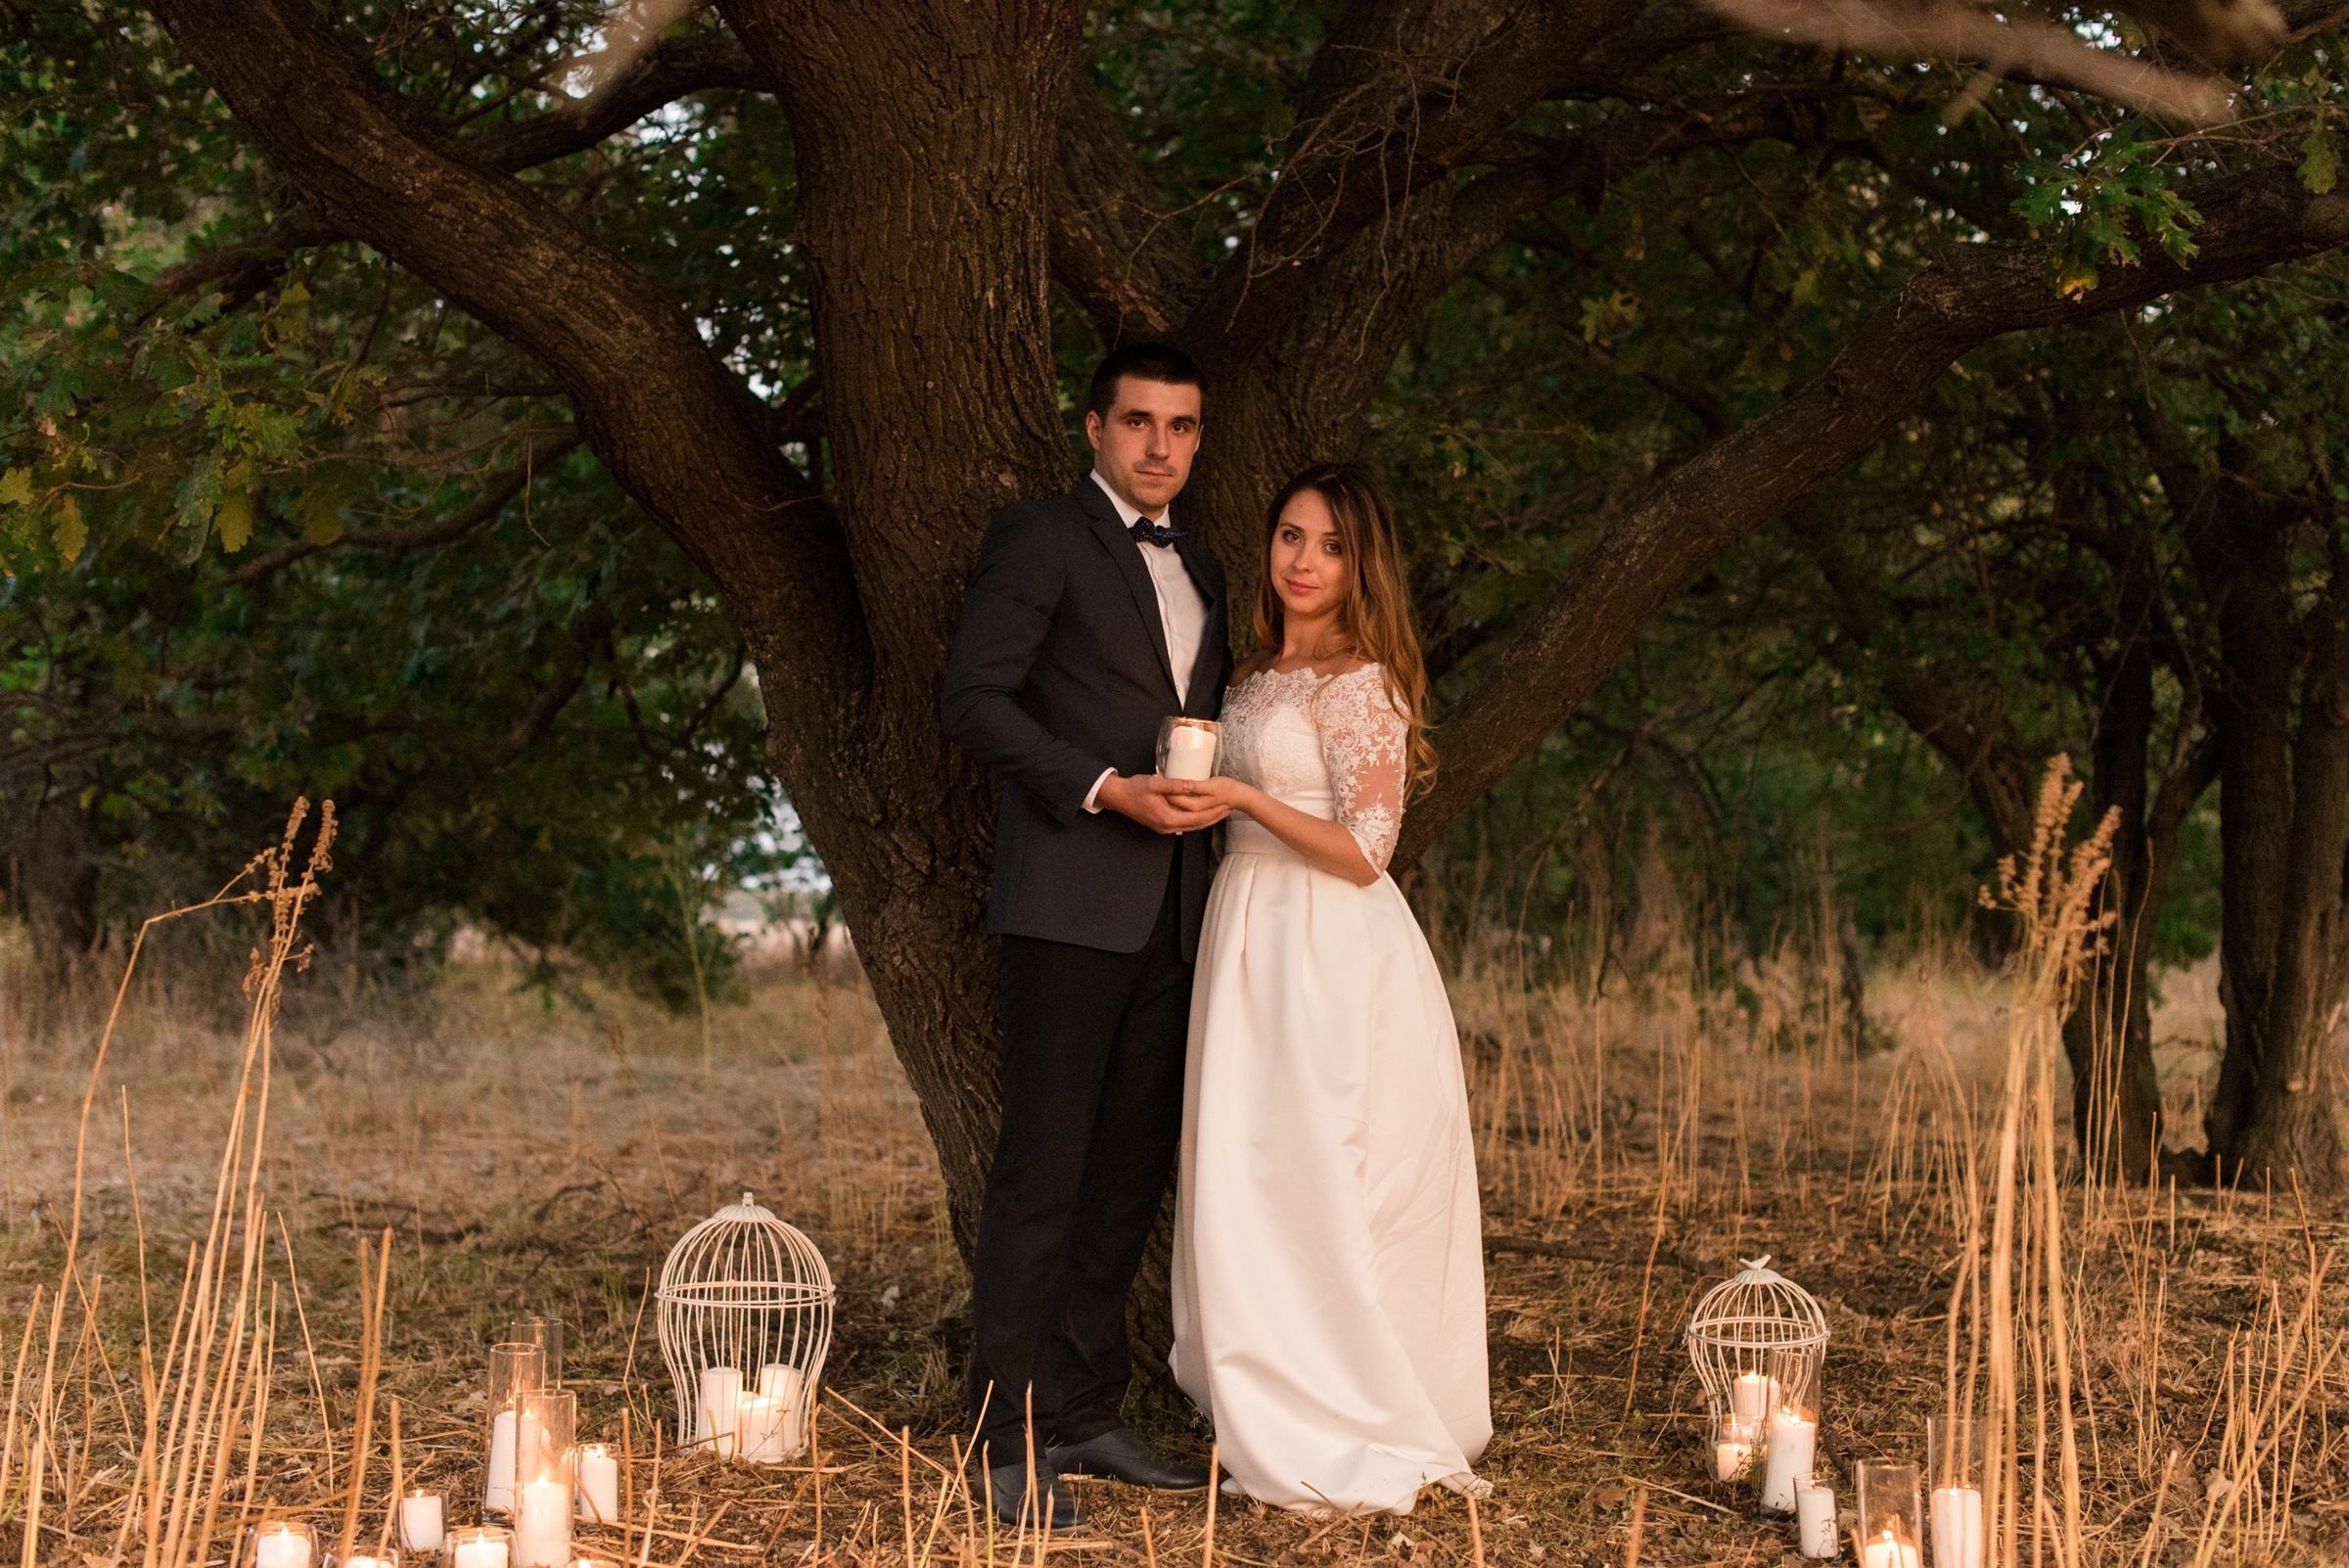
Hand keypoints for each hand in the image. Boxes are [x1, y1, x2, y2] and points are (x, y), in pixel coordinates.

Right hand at [1099, 772, 1230, 833]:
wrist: (1118, 797)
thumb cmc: (1135, 789)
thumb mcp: (1155, 784)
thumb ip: (1175, 785)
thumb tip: (1194, 785)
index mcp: (1167, 818)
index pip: (1197, 819)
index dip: (1213, 813)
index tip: (1226, 805)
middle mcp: (1167, 827)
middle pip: (1197, 825)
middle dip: (1214, 817)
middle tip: (1229, 809)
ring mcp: (1164, 827)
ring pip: (1191, 826)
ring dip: (1207, 819)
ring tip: (1221, 812)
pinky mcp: (1162, 824)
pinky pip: (1184, 824)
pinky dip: (1196, 820)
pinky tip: (1203, 813)